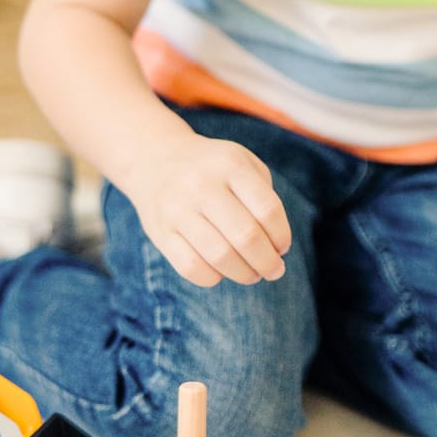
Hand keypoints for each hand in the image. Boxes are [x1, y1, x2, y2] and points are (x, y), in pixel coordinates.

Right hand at [121, 131, 291, 287]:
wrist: (154, 159)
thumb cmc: (214, 169)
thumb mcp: (243, 163)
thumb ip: (265, 196)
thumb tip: (276, 246)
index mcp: (231, 165)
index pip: (268, 209)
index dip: (281, 236)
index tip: (282, 248)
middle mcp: (202, 185)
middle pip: (246, 237)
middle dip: (268, 262)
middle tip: (275, 271)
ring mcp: (177, 209)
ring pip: (220, 256)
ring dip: (244, 274)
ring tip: (252, 275)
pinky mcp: (159, 232)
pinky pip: (190, 267)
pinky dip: (212, 278)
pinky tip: (221, 273)